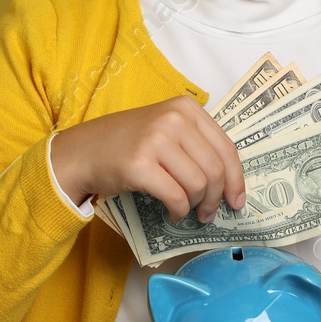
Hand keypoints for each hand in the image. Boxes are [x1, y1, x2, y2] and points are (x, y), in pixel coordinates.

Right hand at [52, 96, 244, 222]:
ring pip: (198, 184)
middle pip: (214, 169)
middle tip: (208, 213)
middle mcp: (173, 119)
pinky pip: (176, 196)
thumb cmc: (128, 143)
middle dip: (215, 198)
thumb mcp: (166, 128)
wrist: (84, 151)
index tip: (237, 200)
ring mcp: (156, 140)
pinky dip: (179, 211)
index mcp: (186, 108)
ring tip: (186, 211)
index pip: (226, 147)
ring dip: (196, 205)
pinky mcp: (140, 165)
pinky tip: (173, 213)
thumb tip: (229, 182)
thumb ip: (196, 144)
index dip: (236, 179)